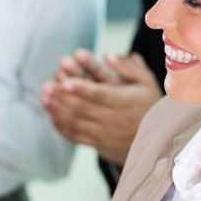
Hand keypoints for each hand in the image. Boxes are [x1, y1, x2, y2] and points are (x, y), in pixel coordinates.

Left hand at [41, 52, 161, 165]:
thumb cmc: (148, 104)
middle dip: (62, 97)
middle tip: (47, 86)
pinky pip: (75, 136)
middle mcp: (113, 119)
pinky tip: (52, 115)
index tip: (64, 81)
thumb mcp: (146, 83)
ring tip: (44, 98)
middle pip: (83, 108)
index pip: (99, 95)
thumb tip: (107, 55)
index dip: (81, 88)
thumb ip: (129, 68)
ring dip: (57, 110)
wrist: (156, 139)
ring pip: (76, 123)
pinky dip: (61, 126)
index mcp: (124, 102)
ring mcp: (104, 134)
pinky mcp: (98, 145)